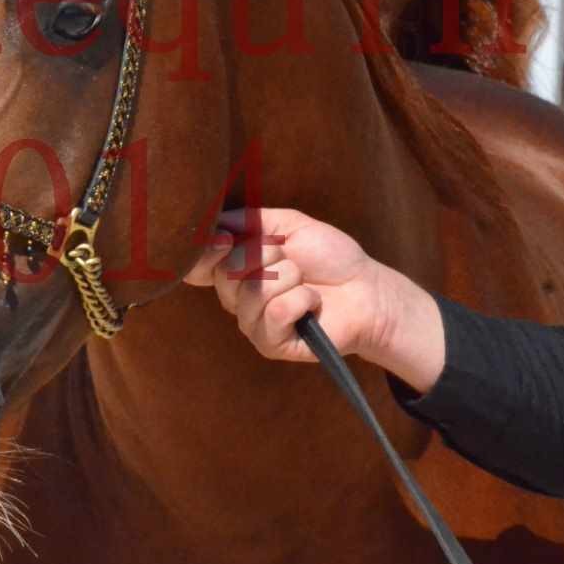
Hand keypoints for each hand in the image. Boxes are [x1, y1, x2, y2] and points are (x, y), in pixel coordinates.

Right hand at [184, 208, 444, 392]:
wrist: (366, 288)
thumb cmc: (330, 257)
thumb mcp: (290, 226)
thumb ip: (252, 220)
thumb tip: (217, 219)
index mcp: (235, 270)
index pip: (197, 266)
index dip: (205, 251)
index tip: (226, 238)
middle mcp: (236, 299)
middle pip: (227, 271)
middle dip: (266, 256)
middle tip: (292, 261)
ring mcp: (252, 324)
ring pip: (254, 291)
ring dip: (291, 277)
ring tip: (306, 283)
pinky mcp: (271, 344)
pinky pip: (276, 313)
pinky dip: (302, 300)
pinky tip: (313, 304)